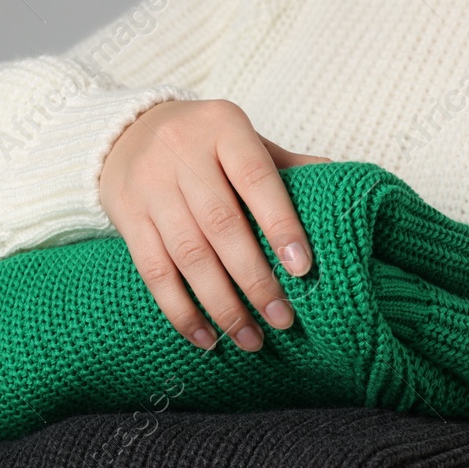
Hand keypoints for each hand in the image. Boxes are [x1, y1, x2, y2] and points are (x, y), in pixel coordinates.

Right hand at [99, 99, 329, 350]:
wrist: (125, 133)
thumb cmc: (203, 144)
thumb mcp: (243, 140)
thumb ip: (286, 166)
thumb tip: (343, 186)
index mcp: (223, 128)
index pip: (256, 178)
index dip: (281, 224)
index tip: (303, 269)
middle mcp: (182, 153)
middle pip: (221, 226)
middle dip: (254, 279)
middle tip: (283, 319)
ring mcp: (149, 186)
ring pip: (188, 255)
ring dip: (222, 305)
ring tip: (250, 339)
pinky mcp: (126, 216)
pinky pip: (153, 272)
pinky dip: (181, 311)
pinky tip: (206, 338)